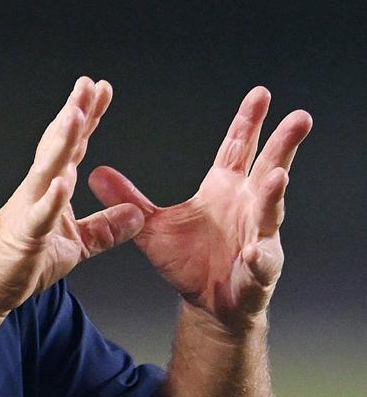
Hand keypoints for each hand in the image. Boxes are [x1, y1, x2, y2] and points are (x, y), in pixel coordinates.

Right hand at [0, 77, 145, 314]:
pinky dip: (52, 199)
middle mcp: (39, 190)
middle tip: (89, 85)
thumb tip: (135, 216)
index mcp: (52, 188)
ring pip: (48, 169)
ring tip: (76, 116)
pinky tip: (63, 183)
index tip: (100, 91)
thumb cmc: (21, 262)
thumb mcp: (76, 246)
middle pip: (59, 145)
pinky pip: (40, 215)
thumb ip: (104, 228)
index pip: (74, 146)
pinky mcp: (26, 235)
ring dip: (62, 142)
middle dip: (74, 113)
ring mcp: (30, 209)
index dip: (88, 117)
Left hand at [89, 87, 312, 332]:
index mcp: (224, 189)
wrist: (207, 302)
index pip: (238, 148)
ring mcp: (257, 236)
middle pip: (268, 168)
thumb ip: (127, 199)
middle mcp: (247, 206)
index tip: (261, 93)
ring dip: (273, 195)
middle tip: (299, 117)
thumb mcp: (152, 226)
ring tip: (277, 177)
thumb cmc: (188, 260)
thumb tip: (96, 171)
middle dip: (283, 144)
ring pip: (270, 211)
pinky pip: (260, 262)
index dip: (249, 122)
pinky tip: (254, 251)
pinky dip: (258, 257)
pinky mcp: (257, 271)